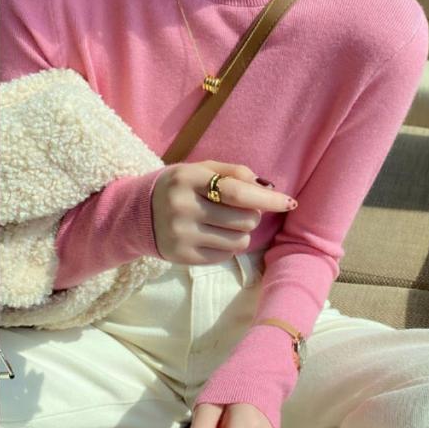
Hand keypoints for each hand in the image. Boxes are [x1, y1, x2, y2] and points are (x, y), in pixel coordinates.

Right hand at [151, 160, 297, 264]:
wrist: (138, 213)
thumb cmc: (180, 187)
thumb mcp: (200, 169)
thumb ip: (234, 172)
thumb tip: (268, 187)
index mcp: (188, 179)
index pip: (237, 191)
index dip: (268, 198)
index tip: (290, 203)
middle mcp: (182, 208)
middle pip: (244, 219)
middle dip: (253, 215)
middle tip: (240, 209)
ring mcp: (181, 235)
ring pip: (240, 240)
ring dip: (242, 231)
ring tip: (225, 222)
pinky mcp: (183, 257)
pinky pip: (226, 255)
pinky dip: (228, 245)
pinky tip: (213, 235)